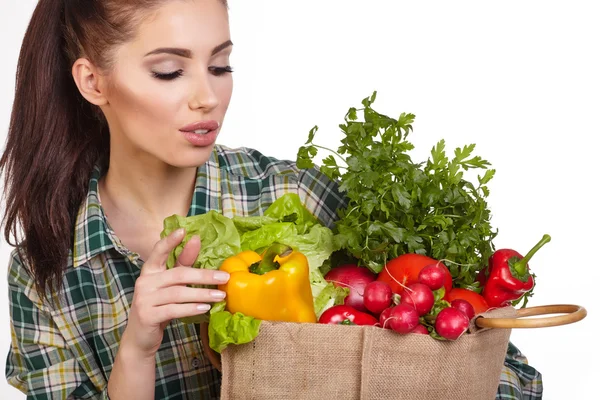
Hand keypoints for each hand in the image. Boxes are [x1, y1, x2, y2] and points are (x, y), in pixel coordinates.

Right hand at [120, 228, 229, 359]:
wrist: (140, 338)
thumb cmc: (158, 307)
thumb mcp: (169, 285)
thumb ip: (182, 264)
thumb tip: (195, 240)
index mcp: (149, 271)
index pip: (158, 251)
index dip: (170, 241)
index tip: (184, 230)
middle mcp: (144, 282)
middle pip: (178, 274)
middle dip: (204, 275)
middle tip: (224, 277)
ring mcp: (144, 299)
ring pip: (178, 293)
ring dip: (202, 294)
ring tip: (220, 296)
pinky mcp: (147, 315)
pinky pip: (174, 309)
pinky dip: (191, 308)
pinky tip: (205, 308)